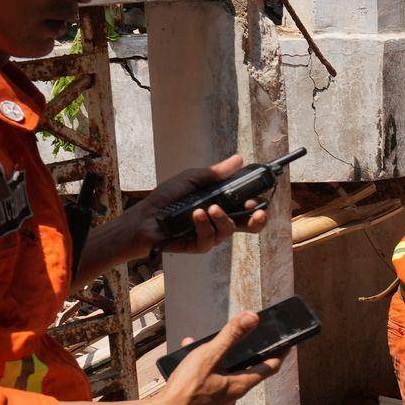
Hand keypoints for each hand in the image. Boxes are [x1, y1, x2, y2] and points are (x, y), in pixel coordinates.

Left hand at [135, 155, 272, 254]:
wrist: (145, 217)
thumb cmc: (167, 198)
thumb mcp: (192, 179)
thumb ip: (216, 173)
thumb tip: (239, 159)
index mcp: (221, 203)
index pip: (246, 206)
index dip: (257, 204)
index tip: (259, 198)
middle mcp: (219, 220)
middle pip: (248, 224)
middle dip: (257, 220)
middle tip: (257, 212)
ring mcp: (210, 233)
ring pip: (228, 229)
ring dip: (222, 218)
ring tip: (211, 208)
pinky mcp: (199, 245)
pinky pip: (210, 238)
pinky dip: (204, 225)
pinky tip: (195, 215)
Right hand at [146, 311, 281, 404]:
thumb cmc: (185, 389)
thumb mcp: (209, 355)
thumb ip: (230, 336)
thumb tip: (253, 318)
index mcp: (239, 386)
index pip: (270, 367)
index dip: (280, 353)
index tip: (288, 343)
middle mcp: (231, 398)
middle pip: (246, 371)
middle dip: (243, 353)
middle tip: (242, 340)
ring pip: (222, 376)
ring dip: (217, 360)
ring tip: (202, 346)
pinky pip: (207, 384)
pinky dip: (202, 371)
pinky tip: (186, 362)